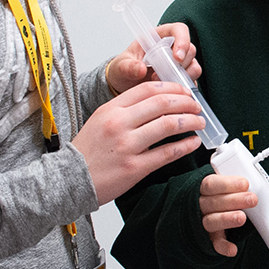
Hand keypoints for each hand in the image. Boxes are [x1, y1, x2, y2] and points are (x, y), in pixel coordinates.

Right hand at [72, 81, 202, 205]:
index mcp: (111, 108)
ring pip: (168, 125)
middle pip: (162, 103)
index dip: (172, 88)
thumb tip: (157, 102)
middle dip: (186, 102)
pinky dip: (184, 146)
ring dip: (190, 121)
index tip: (184, 92)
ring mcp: (127, 146)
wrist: (68, 179)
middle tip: (196, 106)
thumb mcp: (100, 120)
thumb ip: (125, 109)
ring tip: (199, 122)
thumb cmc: (87, 151)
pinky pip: (167, 153)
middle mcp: (119, 124)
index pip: (148, 89)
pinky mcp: (134, 167)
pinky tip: (193, 142)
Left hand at [105, 23, 200, 96]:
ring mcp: (179, 64)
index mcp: (158, 37)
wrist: (124, 85)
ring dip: (182, 77)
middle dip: (180, 64)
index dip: (182, 41)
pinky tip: (170, 91)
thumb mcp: (120, 67)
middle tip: (162, 75)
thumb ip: (128, 66)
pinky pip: (191, 82)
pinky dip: (183, 88)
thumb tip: (140, 68)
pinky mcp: (181, 78)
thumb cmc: (123, 70)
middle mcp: (172, 49)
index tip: (177, 57)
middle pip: (190, 49)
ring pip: (194, 66)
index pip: (179, 30)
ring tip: (163, 83)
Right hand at [199, 173, 258, 256]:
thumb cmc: (225, 199)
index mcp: (208, 189)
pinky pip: (214, 243)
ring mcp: (204, 221)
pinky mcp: (208, 238)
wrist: (212, 215)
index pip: (211, 184)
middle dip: (234, 200)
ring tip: (242, 218)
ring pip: (211, 221)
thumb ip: (253, 191)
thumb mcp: (235, 191)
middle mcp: (202, 205)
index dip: (227, 183)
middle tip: (252, 199)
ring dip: (227, 219)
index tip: (245, 184)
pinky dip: (223, 247)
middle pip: (213, 202)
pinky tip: (233, 249)